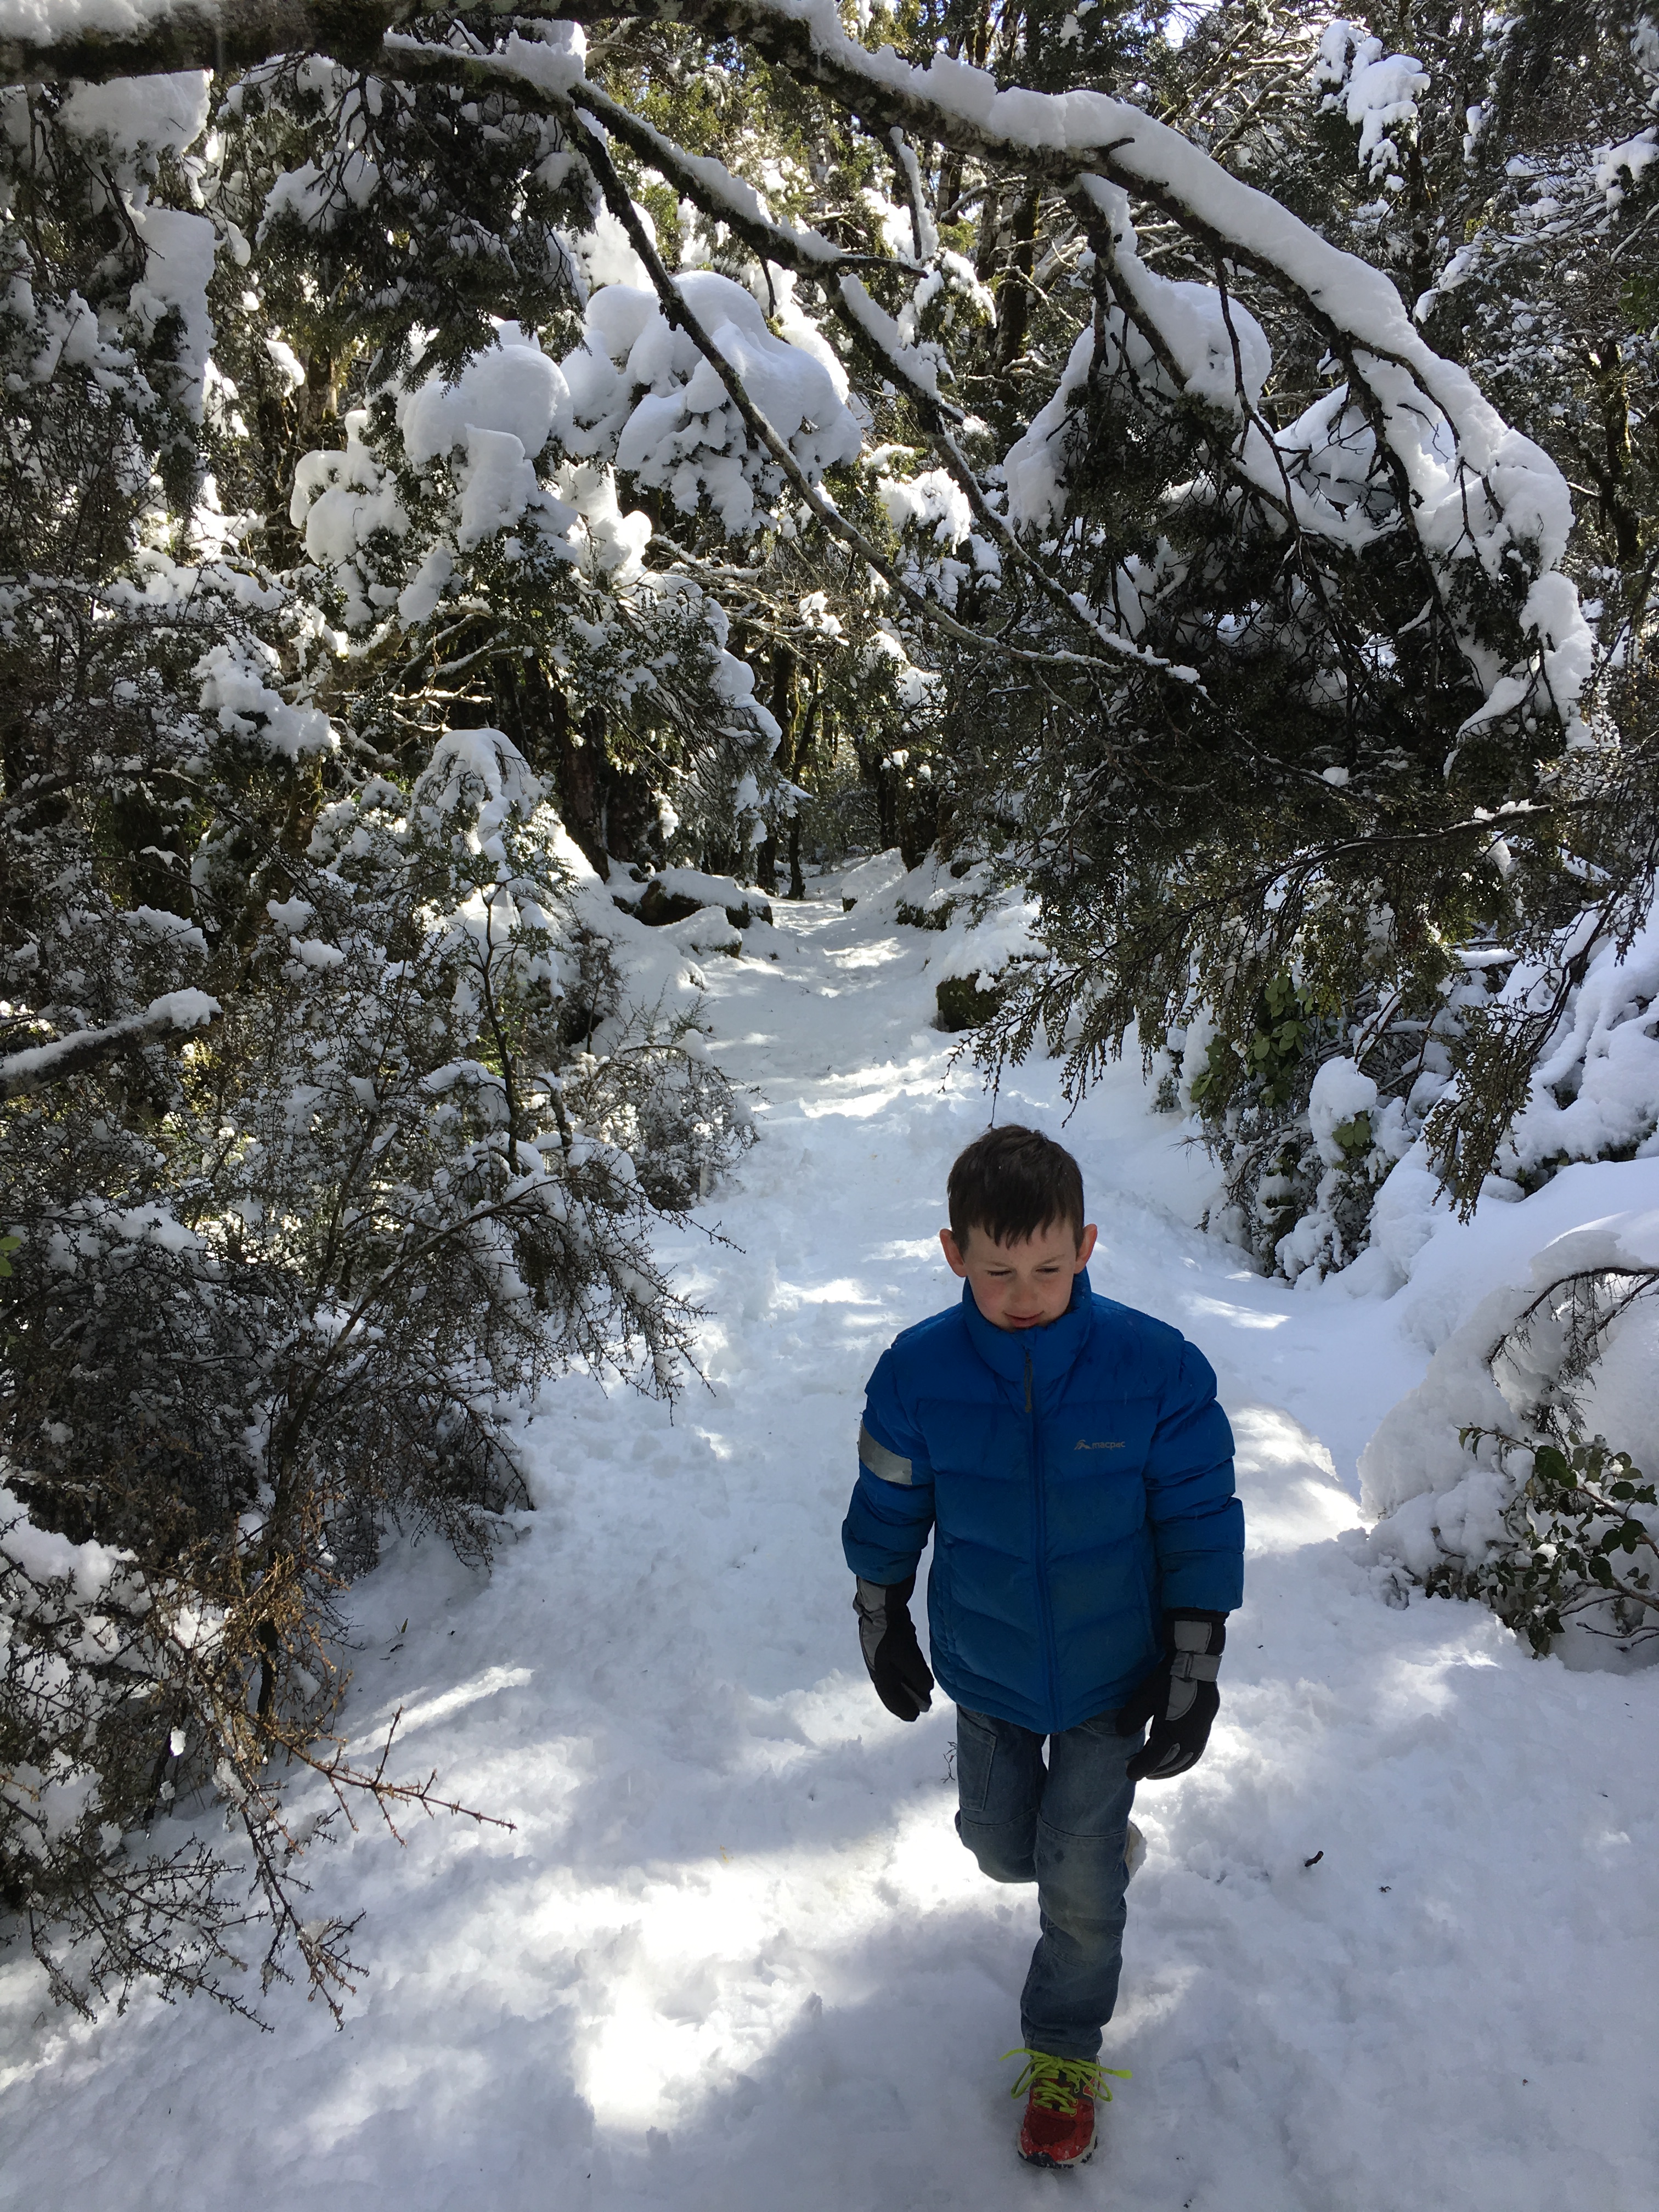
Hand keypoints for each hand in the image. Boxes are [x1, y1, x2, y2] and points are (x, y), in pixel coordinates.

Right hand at [854, 1574, 933, 1720]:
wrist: (881, 1598)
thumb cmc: (890, 1630)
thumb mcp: (905, 1655)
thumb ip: (917, 1674)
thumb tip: (926, 1690)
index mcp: (879, 1671)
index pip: (890, 1695)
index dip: (901, 1707)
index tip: (914, 1717)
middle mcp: (879, 1663)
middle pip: (894, 1686)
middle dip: (908, 1697)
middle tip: (924, 1707)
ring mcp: (884, 1650)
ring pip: (898, 1672)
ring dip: (910, 1683)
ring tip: (924, 1691)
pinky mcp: (891, 1637)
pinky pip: (902, 1660)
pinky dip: (910, 1668)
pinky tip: (918, 1668)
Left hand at [1119, 1610, 1225, 1780]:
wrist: (1195, 1662)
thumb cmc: (1167, 1679)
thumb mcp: (1144, 1697)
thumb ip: (1132, 1718)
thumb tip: (1121, 1734)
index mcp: (1172, 1733)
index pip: (1153, 1759)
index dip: (1140, 1767)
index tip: (1129, 1774)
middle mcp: (1188, 1739)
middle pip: (1170, 1763)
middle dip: (1155, 1770)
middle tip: (1141, 1773)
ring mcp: (1200, 1734)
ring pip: (1186, 1760)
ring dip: (1171, 1769)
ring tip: (1158, 1771)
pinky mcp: (1206, 1727)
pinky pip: (1196, 1752)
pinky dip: (1185, 1760)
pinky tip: (1179, 1758)